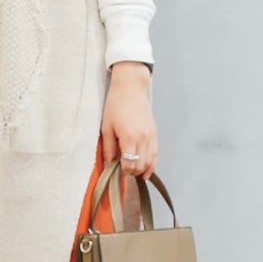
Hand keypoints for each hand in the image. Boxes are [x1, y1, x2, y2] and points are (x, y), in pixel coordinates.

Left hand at [101, 62, 158, 180]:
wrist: (130, 88)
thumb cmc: (116, 104)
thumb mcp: (106, 127)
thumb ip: (108, 148)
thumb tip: (108, 164)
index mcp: (129, 137)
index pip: (129, 164)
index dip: (123, 172)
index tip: (116, 173)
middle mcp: (143, 138)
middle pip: (140, 165)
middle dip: (131, 172)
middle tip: (122, 172)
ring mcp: (151, 136)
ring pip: (150, 162)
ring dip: (142, 170)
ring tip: (133, 173)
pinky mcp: (154, 133)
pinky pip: (156, 153)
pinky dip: (152, 163)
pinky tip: (146, 170)